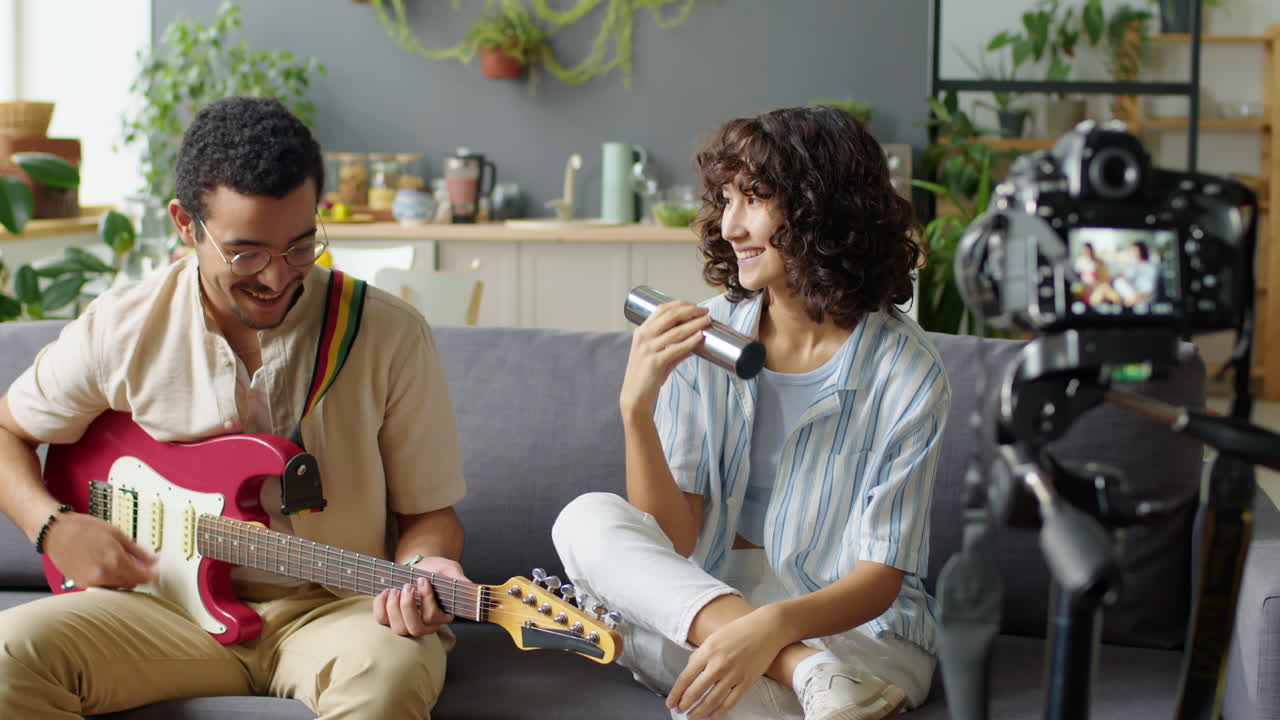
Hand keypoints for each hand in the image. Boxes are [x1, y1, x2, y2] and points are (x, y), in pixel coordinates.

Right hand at [43, 512, 157, 588]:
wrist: (56, 532)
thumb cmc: (83, 528)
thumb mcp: (117, 534)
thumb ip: (137, 551)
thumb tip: (153, 560)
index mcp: (115, 561)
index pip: (142, 576)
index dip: (152, 575)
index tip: (157, 572)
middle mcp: (103, 575)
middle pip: (131, 583)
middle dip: (140, 576)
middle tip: (144, 567)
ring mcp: (91, 581)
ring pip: (118, 587)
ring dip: (126, 580)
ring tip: (126, 565)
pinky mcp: (82, 584)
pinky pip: (104, 586)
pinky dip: (111, 580)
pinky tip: (110, 569)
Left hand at [374, 556, 469, 636]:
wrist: (420, 568)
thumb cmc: (436, 570)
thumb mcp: (449, 569)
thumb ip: (457, 577)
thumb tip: (468, 585)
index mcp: (443, 614)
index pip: (434, 617)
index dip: (427, 600)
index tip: (423, 579)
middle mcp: (427, 624)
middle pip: (415, 629)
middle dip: (408, 608)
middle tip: (407, 586)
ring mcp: (408, 623)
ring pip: (399, 629)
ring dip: (394, 608)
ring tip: (396, 589)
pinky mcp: (392, 619)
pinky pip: (382, 620)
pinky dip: (381, 606)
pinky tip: (387, 591)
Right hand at [620, 301, 710, 415]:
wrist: (634, 397)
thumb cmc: (645, 377)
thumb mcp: (658, 356)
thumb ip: (676, 348)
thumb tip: (696, 340)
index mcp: (642, 332)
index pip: (661, 309)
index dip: (680, 304)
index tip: (694, 305)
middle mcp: (643, 337)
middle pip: (670, 315)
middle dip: (690, 310)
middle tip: (705, 311)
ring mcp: (648, 349)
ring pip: (676, 331)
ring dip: (695, 324)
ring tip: (707, 321)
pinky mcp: (655, 362)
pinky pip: (676, 348)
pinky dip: (690, 342)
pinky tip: (700, 337)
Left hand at [667, 607, 789, 718]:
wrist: (767, 629)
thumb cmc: (740, 629)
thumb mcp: (714, 637)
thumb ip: (701, 654)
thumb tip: (691, 668)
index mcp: (708, 651)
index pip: (686, 677)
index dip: (676, 693)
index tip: (670, 701)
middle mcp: (718, 665)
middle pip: (696, 691)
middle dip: (684, 704)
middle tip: (679, 710)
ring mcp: (733, 675)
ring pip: (711, 700)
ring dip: (699, 711)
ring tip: (692, 716)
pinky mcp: (746, 682)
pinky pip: (729, 702)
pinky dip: (718, 712)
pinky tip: (711, 716)